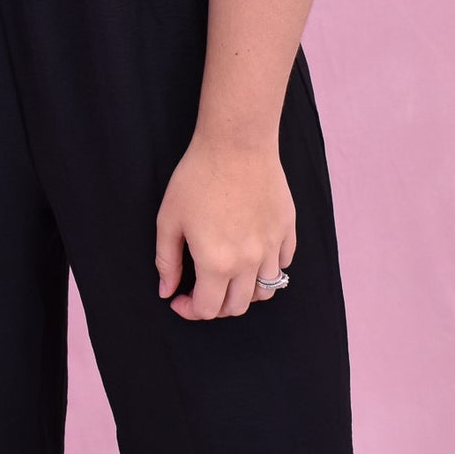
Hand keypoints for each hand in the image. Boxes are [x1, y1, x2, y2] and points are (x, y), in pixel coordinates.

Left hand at [155, 130, 294, 319]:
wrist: (236, 143)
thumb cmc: (197, 177)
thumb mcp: (169, 219)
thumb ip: (167, 261)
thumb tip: (167, 291)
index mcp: (217, 263)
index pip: (207, 309)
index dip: (189, 310)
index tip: (179, 298)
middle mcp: (249, 262)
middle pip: (238, 306)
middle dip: (216, 306)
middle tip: (201, 288)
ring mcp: (272, 247)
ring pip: (266, 290)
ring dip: (245, 292)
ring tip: (229, 276)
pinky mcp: (287, 229)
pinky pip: (283, 263)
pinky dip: (268, 268)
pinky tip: (253, 253)